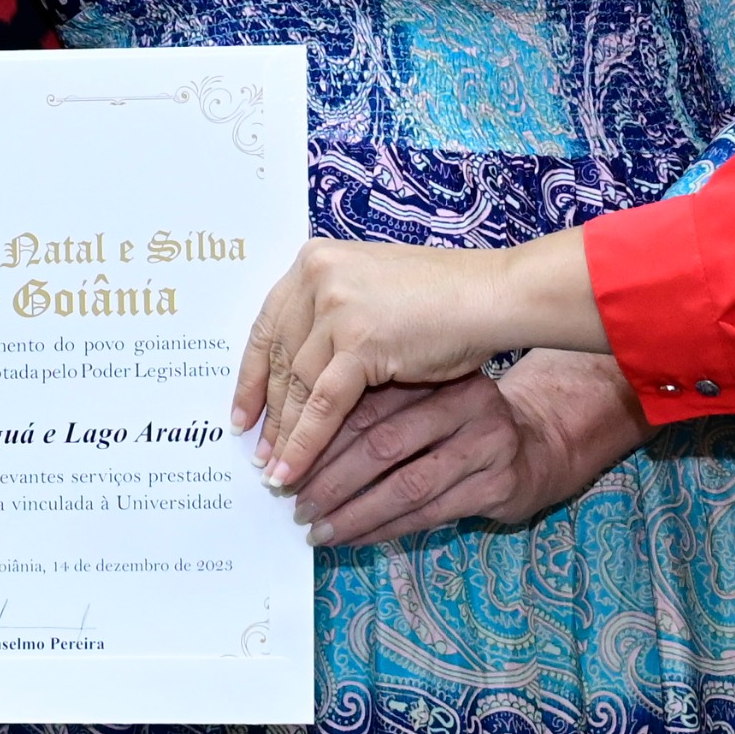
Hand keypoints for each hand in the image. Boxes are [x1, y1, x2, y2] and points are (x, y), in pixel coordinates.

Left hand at [236, 229, 608, 488]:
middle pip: (279, 360)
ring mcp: (337, 307)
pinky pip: (322, 405)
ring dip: (283, 436)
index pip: (268, 326)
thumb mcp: (372, 293)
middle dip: (268, 414)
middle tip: (256, 453)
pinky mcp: (360, 341)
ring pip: (297, 386)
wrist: (494, 294)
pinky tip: (294, 471)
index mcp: (315, 259)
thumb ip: (333, 316)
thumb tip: (296, 368)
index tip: (241, 414)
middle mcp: (318, 277)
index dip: (252, 375)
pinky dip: (306, 443)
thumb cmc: (442, 297)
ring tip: (274, 474)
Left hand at [291, 351, 650, 547]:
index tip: (284, 465)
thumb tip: (296, 448)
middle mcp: (465, 403)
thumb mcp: (422, 401)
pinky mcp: (499, 484)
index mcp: (434, 374)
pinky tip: (355, 538)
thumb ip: (374, 412)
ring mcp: (487, 444)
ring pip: (405, 486)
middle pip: (381, 446)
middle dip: (330, 480)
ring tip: (318, 530)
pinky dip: (386, 529)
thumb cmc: (459, 423)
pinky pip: (430, 513)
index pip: (365, 407)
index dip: (320, 440)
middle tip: (294, 503)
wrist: (537, 446)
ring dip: (354, 513)